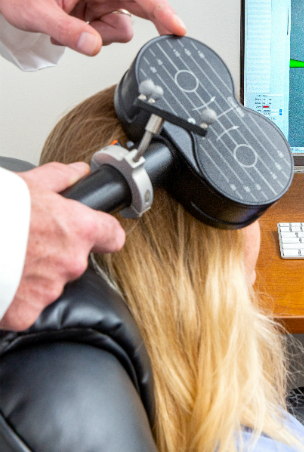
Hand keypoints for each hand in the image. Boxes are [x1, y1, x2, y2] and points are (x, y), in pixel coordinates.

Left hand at [0, 0, 185, 55]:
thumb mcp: (38, 13)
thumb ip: (67, 31)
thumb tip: (93, 46)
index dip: (159, 7)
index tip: (176, 26)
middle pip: (143, 3)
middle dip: (159, 21)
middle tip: (173, 39)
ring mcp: (103, 1)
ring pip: (125, 26)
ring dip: (106, 37)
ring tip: (76, 32)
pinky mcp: (101, 13)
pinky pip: (113, 33)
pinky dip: (99, 39)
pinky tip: (79, 32)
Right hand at [0, 162, 125, 330]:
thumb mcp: (27, 184)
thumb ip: (59, 179)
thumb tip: (77, 171)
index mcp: (78, 229)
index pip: (112, 236)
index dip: (104, 234)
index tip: (98, 234)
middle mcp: (71, 261)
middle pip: (75, 259)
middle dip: (56, 253)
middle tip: (28, 242)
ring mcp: (49, 290)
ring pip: (50, 283)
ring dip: (36, 275)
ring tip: (9, 259)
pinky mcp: (25, 312)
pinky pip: (27, 305)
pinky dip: (15, 297)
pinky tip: (1, 279)